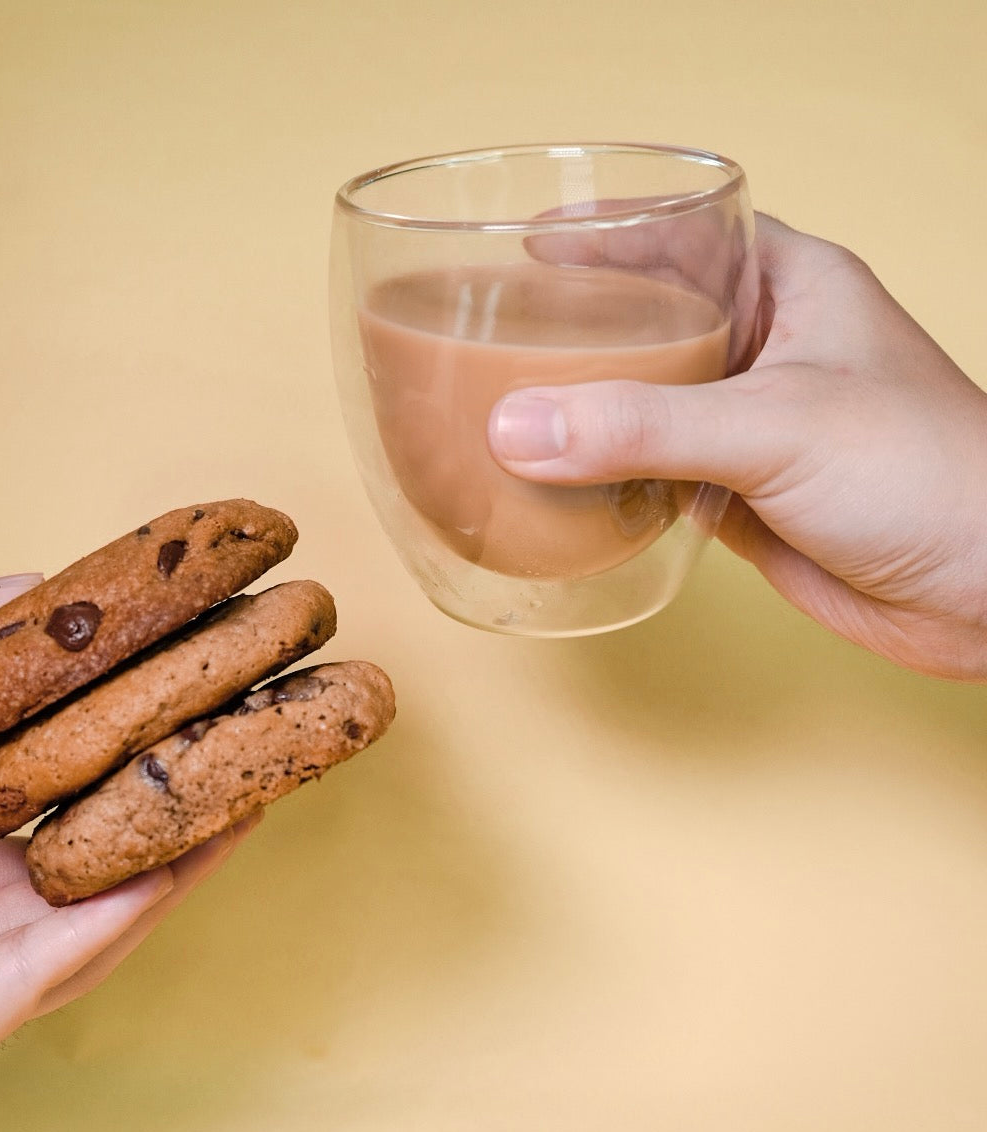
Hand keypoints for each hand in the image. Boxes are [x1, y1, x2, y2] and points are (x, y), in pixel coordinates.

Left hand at [0, 577, 258, 1111]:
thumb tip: (28, 583)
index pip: (40, 822)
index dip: (108, 773)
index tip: (167, 725)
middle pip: (80, 873)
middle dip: (156, 821)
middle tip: (229, 766)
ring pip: (88, 920)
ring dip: (167, 864)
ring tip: (239, 807)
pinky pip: (57, 965)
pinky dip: (120, 913)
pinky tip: (176, 862)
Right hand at [488, 214, 986, 681]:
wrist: (980, 592)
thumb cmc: (923, 475)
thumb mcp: (775, 427)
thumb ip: (644, 427)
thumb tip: (517, 429)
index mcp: (791, 286)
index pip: (684, 233)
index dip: (607, 233)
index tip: (528, 248)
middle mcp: (766, 346)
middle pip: (651, 319)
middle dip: (580, 326)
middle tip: (498, 331)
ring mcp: (747, 424)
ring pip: (645, 402)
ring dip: (584, 409)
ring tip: (504, 404)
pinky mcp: (736, 493)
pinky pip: (650, 472)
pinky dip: (602, 477)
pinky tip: (553, 481)